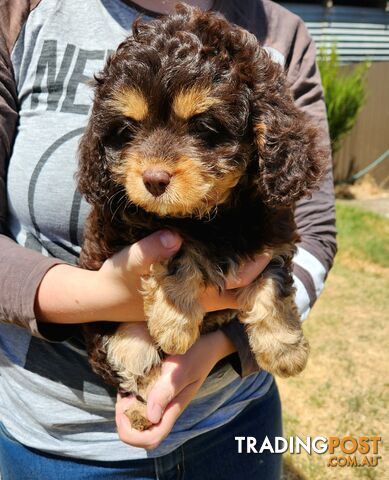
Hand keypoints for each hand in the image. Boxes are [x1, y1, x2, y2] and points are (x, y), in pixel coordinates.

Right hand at [36, 229, 270, 324]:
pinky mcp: (189, 292)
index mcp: (194, 295)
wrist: (103, 298)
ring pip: (232, 287)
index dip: (255, 266)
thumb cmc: (117, 280)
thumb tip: (173, 238)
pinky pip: (219, 282)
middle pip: (241, 288)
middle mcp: (201, 300)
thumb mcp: (129, 263)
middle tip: (271, 240)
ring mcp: (196, 298)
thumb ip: (150, 251)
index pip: (236, 283)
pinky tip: (234, 250)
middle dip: (258, 269)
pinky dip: (230, 267)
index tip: (269, 244)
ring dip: (247, 269)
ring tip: (259, 242)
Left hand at [115, 330, 234, 449]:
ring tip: (124, 392)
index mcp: (172, 409)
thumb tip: (151, 417)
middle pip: (142, 433)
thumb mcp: (180, 370)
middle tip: (122, 400)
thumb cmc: (195, 355)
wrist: (208, 345)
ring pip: (140, 419)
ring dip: (127, 410)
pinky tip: (129, 384)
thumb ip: (166, 391)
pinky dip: (131, 397)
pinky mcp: (160, 390)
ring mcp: (163, 400)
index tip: (123, 411)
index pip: (151, 438)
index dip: (131, 434)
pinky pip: (142, 402)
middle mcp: (166, 409)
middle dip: (125, 423)